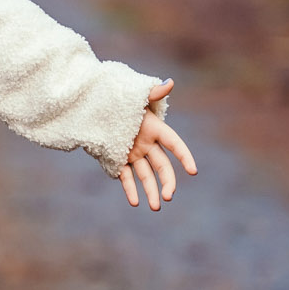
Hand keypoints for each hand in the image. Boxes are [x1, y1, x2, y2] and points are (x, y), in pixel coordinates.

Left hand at [120, 79, 196, 211]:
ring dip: (150, 191)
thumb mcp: (135, 97)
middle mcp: (147, 144)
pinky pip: (126, 178)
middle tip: (168, 197)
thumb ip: (152, 92)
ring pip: (145, 176)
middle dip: (167, 182)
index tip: (193, 171)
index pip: (174, 143)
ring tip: (154, 207)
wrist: (95, 108)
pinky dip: (130, 189)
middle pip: (162, 166)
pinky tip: (134, 202)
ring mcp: (133, 154)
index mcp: (154, 129)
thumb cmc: (117, 98)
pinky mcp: (119, 162)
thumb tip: (170, 82)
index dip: (184, 156)